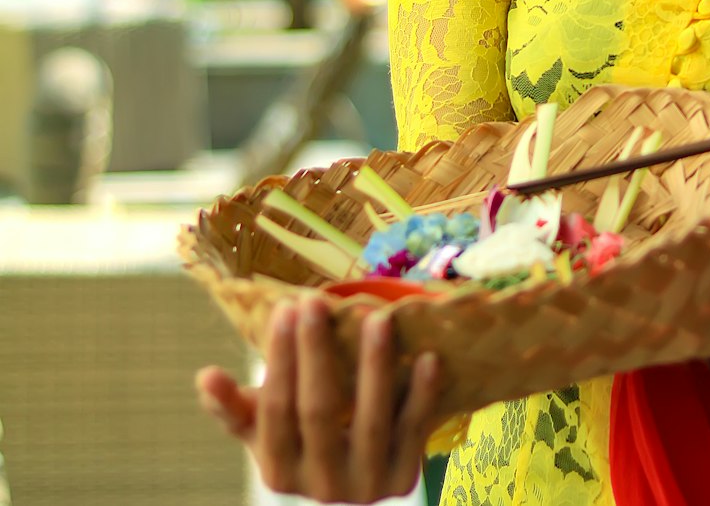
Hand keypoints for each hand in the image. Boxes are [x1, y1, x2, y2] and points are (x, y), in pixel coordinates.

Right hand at [196, 295, 440, 503]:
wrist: (357, 479)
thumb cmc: (304, 439)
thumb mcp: (266, 431)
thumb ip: (235, 407)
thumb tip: (204, 377)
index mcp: (279, 472)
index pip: (276, 410)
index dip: (279, 360)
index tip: (285, 308)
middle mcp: (320, 488)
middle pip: (319, 411)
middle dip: (316, 352)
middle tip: (316, 300)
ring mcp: (365, 487)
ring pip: (370, 420)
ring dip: (375, 366)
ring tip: (378, 317)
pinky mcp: (404, 481)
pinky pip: (414, 431)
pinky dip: (422, 395)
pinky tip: (427, 357)